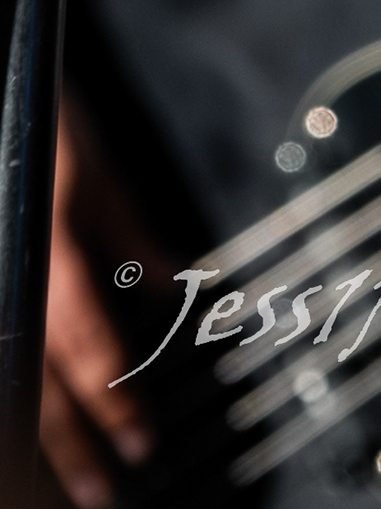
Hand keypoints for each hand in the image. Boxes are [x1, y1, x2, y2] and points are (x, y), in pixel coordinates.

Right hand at [42, 96, 154, 506]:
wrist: (4, 98)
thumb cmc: (49, 132)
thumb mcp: (99, 179)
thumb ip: (133, 237)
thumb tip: (176, 286)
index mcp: (51, 252)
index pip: (84, 345)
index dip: (113, 403)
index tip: (141, 447)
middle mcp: (16, 275)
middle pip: (33, 384)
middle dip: (68, 448)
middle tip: (103, 494)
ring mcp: (0, 281)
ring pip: (9, 382)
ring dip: (36, 441)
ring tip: (64, 488)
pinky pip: (5, 355)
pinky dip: (17, 400)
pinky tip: (27, 436)